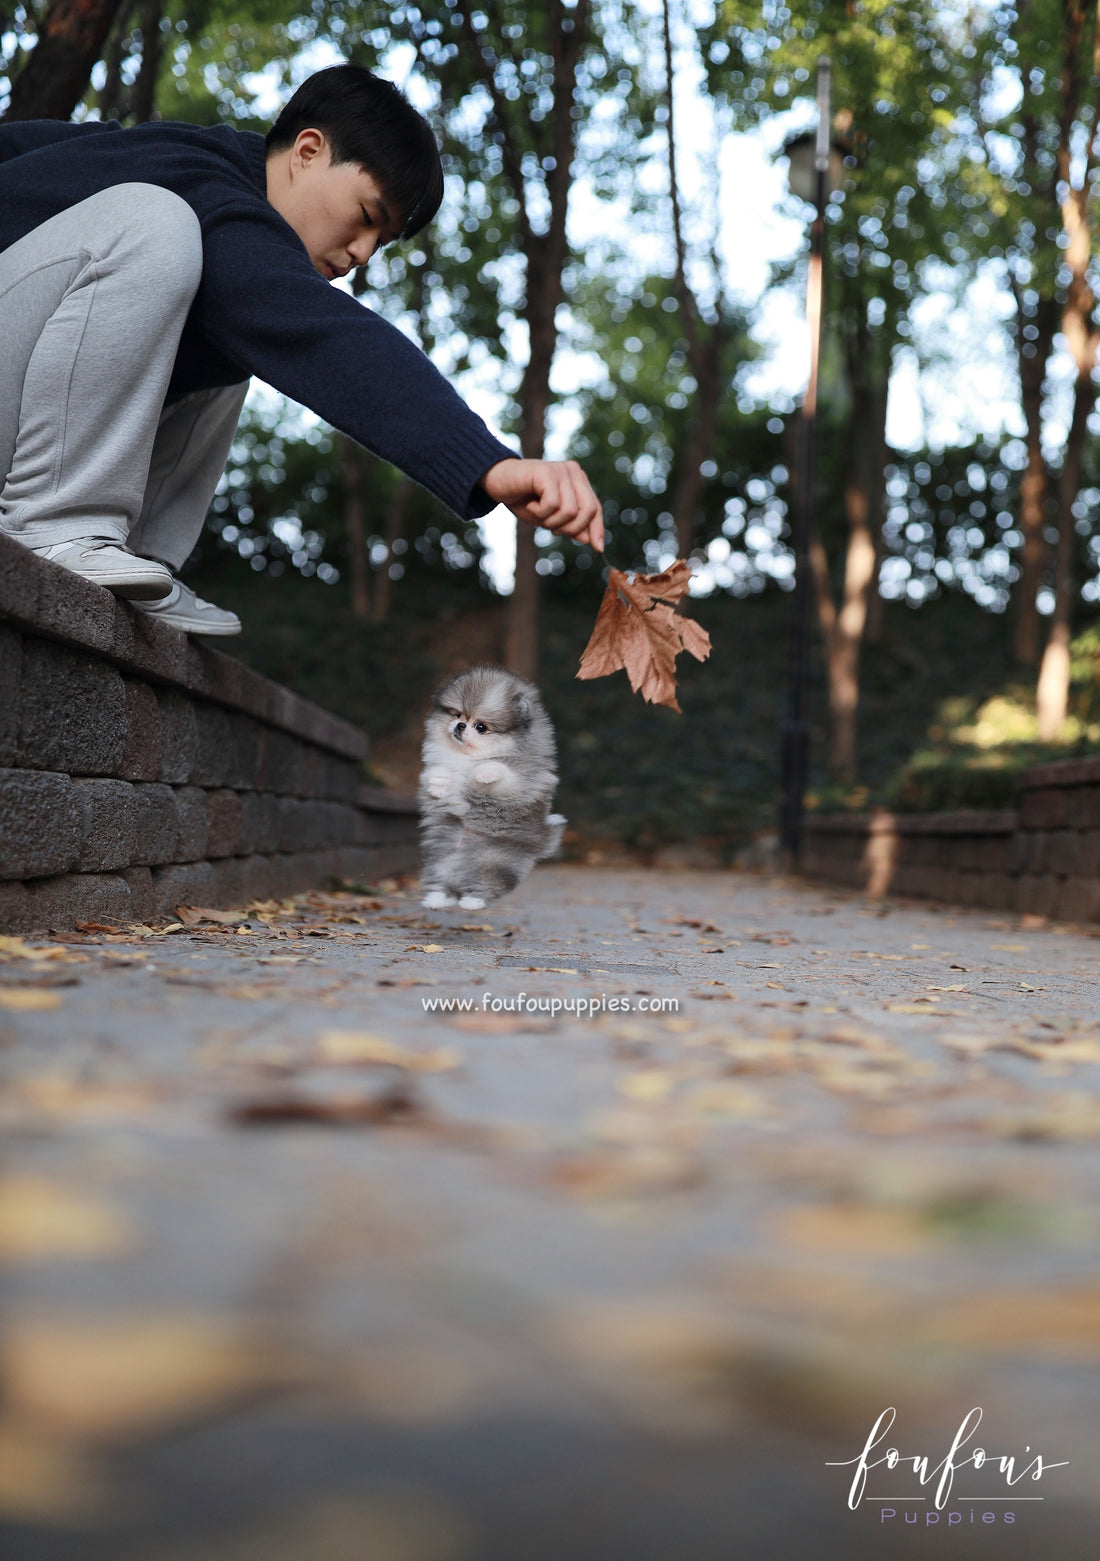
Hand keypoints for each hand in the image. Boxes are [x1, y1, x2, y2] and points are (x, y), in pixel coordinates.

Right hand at [481, 458, 603, 549]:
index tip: (598, 548)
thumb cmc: (524, 499)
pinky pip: (552, 505)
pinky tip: (529, 504)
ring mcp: (561, 470)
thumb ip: (569, 526)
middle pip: (588, 510)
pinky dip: (539, 512)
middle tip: (552, 530)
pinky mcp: (547, 472)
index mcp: (578, 480)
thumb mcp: (549, 518)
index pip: (595, 507)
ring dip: (551, 521)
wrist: (497, 482)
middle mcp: (573, 471)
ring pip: (570, 511)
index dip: (597, 528)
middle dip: (571, 528)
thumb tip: (589, 539)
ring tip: (536, 513)